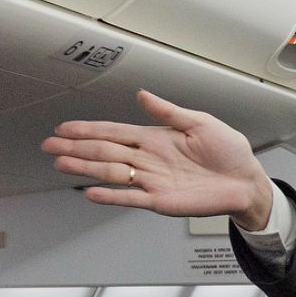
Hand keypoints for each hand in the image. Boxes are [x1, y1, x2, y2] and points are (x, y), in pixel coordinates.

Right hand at [42, 90, 275, 222]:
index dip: (88, 129)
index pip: (114, 131)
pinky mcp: (161, 201)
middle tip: (49, 146)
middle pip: (104, 151)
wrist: (246, 181)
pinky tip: (91, 192)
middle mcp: (149, 159)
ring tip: (61, 164)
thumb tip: (142, 95)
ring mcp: (152, 180)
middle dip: (75, 148)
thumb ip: (168, 112)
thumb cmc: (229, 152)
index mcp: (155, 138)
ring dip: (85, 169)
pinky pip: (130, 198)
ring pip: (111, 173)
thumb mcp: (201, 122)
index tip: (64, 128)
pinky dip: (111, 196)